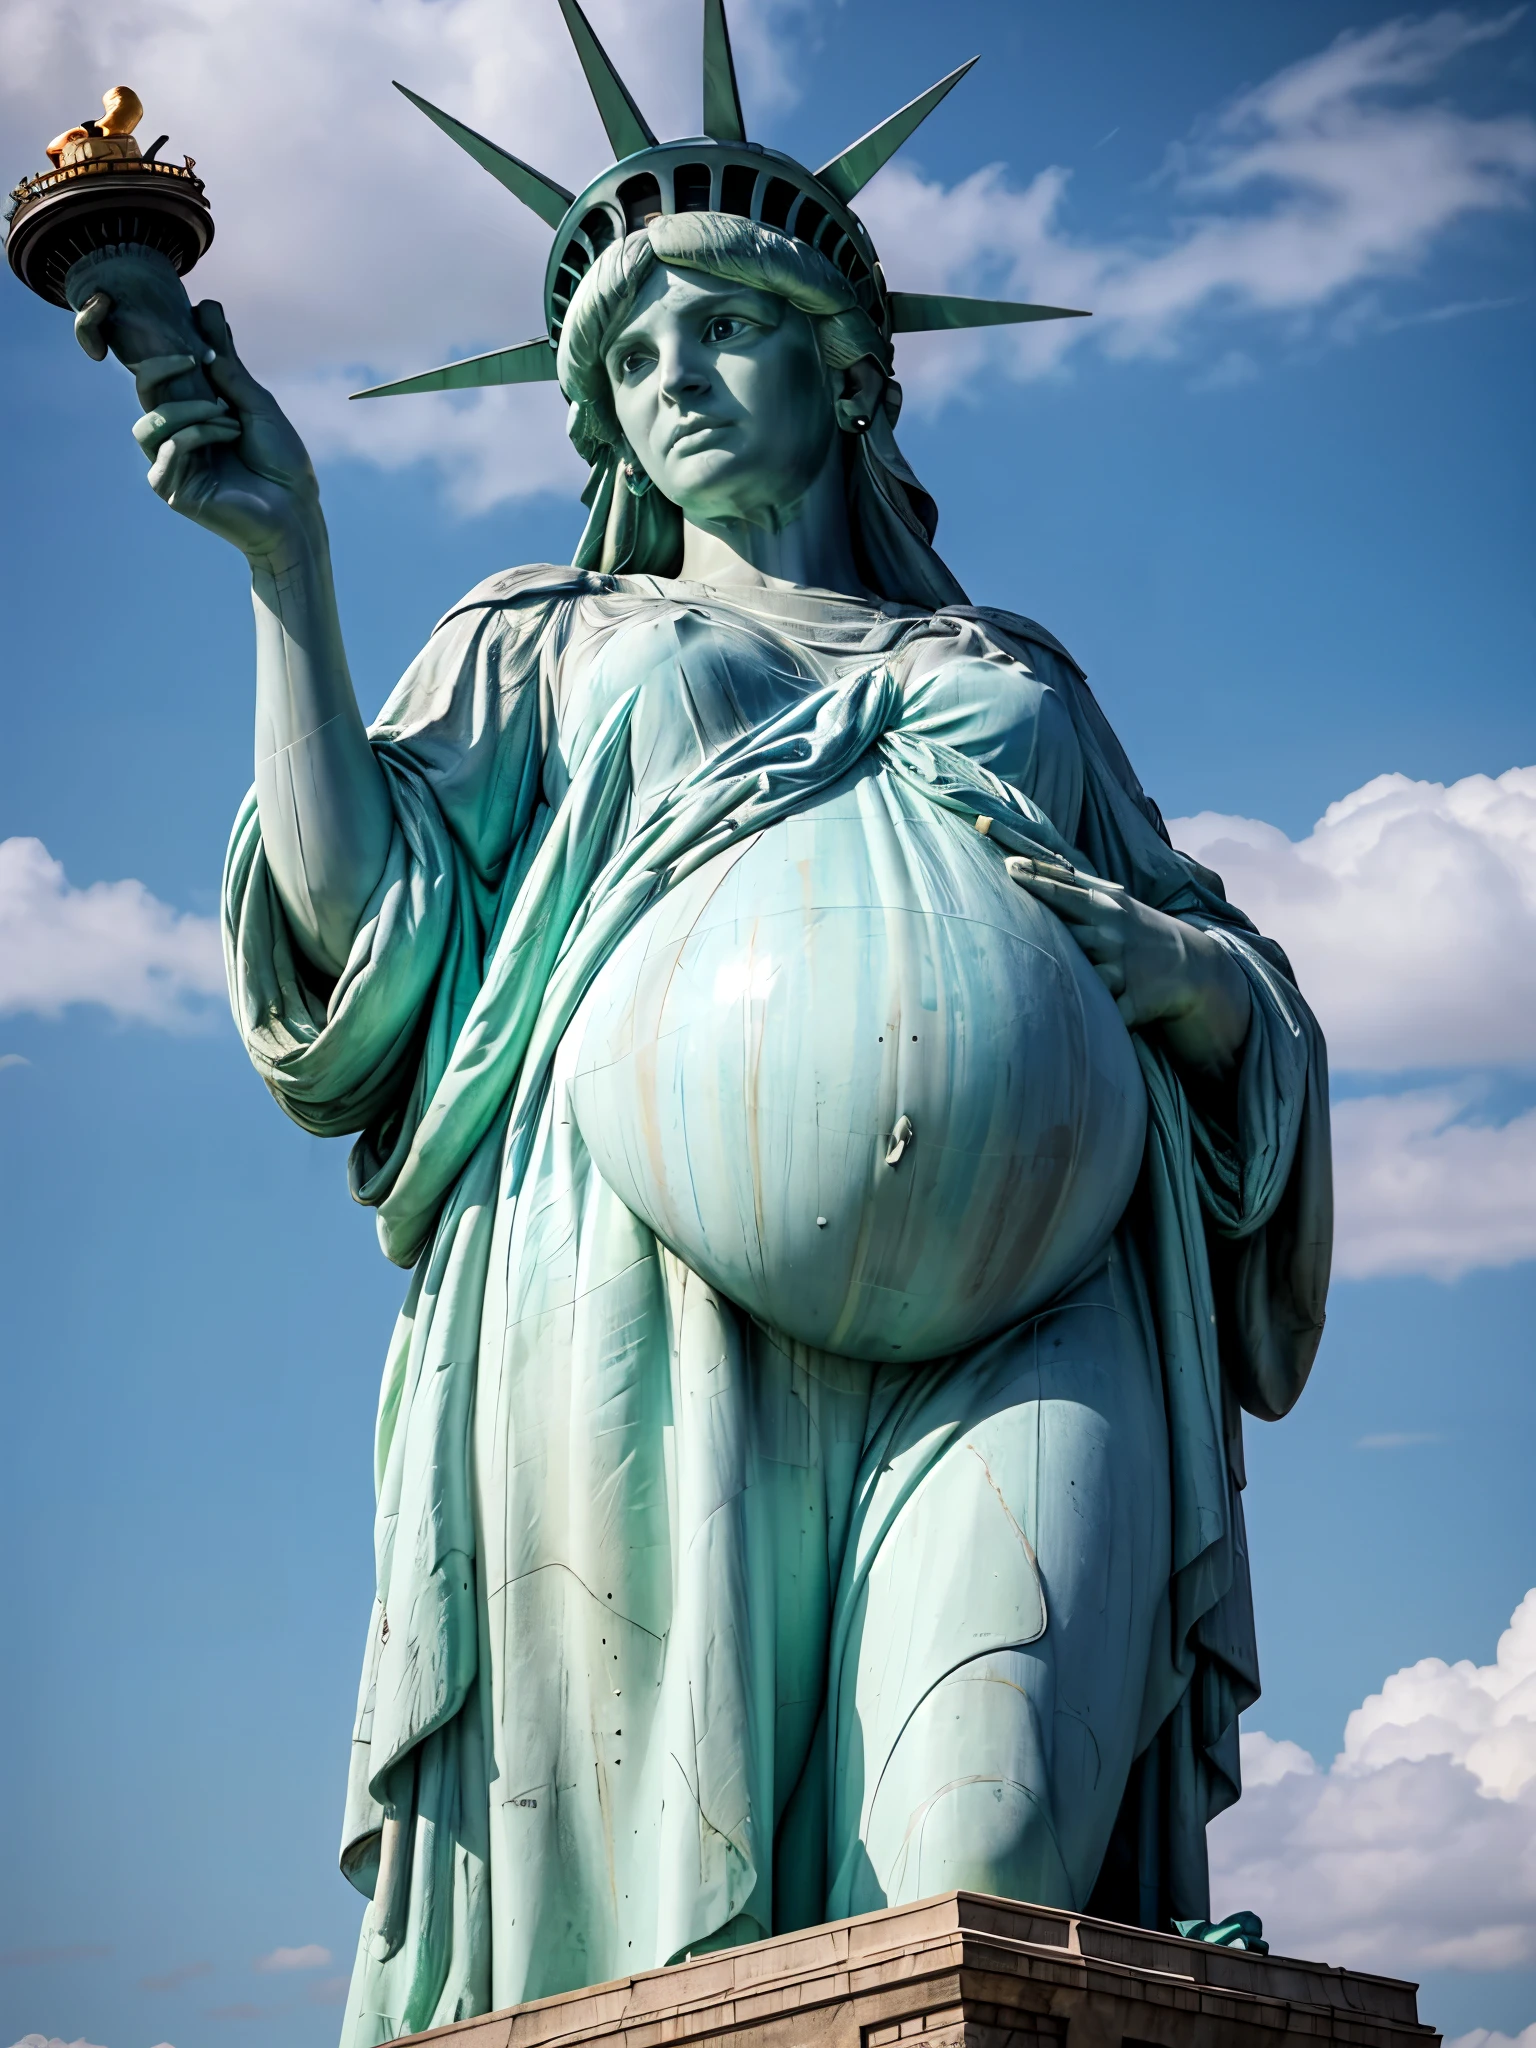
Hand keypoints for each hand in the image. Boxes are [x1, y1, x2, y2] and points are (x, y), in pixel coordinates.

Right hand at [129, 301, 320, 563]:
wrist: (297, 512)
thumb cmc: (283, 463)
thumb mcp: (257, 403)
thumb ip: (228, 363)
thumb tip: (206, 309)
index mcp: (195, 413)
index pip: (165, 375)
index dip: (170, 349)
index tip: (195, 331)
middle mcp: (178, 435)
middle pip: (145, 391)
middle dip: (164, 368)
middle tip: (195, 359)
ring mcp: (173, 463)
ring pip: (149, 422)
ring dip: (189, 410)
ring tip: (229, 417)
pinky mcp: (173, 489)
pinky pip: (166, 448)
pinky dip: (197, 434)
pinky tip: (228, 437)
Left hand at [1007, 853, 1251, 1075]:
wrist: (1192, 967)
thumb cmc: (1137, 931)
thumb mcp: (1113, 902)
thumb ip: (1075, 885)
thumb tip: (1032, 859)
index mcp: (1105, 907)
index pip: (1065, 890)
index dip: (1036, 879)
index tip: (1009, 868)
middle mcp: (1111, 935)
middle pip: (1068, 927)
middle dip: (1041, 920)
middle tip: (1005, 909)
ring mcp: (1122, 969)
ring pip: (1084, 971)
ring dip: (1063, 973)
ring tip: (1027, 972)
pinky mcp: (1134, 1002)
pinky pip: (1109, 1014)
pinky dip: (1098, 1019)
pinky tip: (1073, 1026)